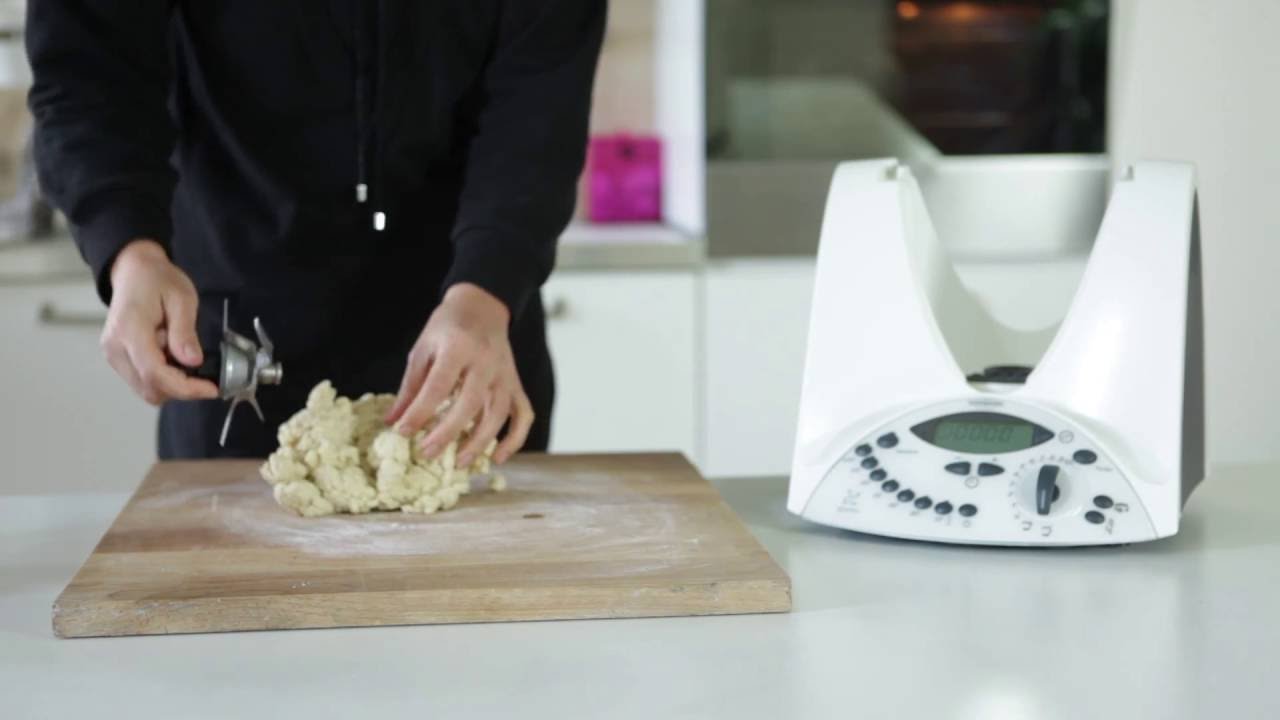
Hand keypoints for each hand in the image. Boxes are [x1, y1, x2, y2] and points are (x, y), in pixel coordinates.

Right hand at [102, 239, 218, 404]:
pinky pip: (142, 381)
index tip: (212, 389)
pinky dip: (162, 378)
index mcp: (130, 330)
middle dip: (181, 387)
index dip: (185, 388)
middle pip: (150, 388)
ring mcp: (112, 355)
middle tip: (202, 369)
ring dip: (171, 382)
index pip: (155, 374)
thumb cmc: (159, 280)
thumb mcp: (182, 299)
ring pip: (146, 389)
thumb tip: (193, 361)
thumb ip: (185, 331)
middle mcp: (115, 348)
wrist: (134, 271)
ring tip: (180, 351)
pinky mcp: (116, 358)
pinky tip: (171, 355)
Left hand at [385, 283, 533, 465]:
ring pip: (499, 413)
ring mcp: (505, 374)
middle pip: (470, 403)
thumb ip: (410, 387)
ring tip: (458, 463)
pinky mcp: (516, 384)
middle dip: (448, 432)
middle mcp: (486, 361)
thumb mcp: (422, 349)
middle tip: (426, 454)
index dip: (420, 411)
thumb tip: (394, 422)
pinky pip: (523, 415)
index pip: (439, 385)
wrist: (482, 307)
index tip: (402, 432)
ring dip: (480, 442)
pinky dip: (514, 439)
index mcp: (458, 347)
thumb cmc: (448, 329)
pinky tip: (497, 458)